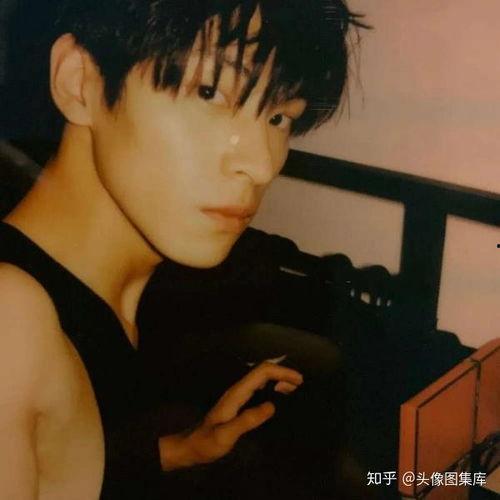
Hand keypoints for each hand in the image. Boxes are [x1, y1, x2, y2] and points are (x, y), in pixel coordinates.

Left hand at [159, 361, 302, 470]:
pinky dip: (274, 389)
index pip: (262, 372)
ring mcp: (239, 396)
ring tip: (296, 390)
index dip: (281, 372)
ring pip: (262, 380)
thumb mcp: (226, 435)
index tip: (299, 380)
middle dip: (283, 373)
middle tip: (302, 385)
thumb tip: (272, 406)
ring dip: (279, 380)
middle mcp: (238, 390)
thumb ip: (247, 420)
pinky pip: (260, 390)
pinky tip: (281, 399)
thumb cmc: (207, 442)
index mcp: (237, 393)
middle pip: (263, 372)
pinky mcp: (240, 404)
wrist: (191, 447)